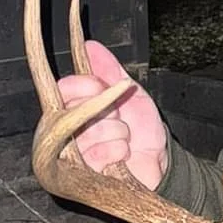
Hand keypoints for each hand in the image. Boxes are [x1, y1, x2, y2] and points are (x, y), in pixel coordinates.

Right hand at [56, 39, 168, 188]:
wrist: (159, 159)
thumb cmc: (139, 127)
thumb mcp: (129, 93)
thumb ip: (109, 70)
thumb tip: (90, 46)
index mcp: (74, 107)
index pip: (63, 89)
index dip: (84, 85)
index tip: (101, 85)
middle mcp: (66, 130)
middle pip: (73, 109)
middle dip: (107, 109)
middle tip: (119, 115)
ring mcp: (73, 154)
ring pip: (90, 131)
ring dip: (117, 131)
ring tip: (124, 138)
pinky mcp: (83, 175)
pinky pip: (98, 152)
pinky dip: (119, 149)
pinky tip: (122, 154)